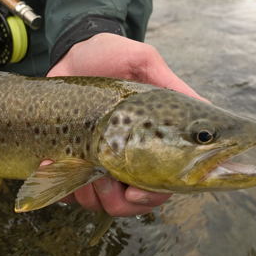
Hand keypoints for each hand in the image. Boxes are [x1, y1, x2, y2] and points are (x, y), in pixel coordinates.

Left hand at [47, 33, 205, 215]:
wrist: (70, 51)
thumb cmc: (110, 54)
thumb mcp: (142, 62)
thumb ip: (171, 83)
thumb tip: (207, 107)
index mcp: (153, 140)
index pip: (163, 185)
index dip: (153, 197)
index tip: (136, 191)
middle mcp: (128, 157)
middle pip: (133, 204)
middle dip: (119, 201)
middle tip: (105, 178)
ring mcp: (98, 161)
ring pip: (100, 203)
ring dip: (88, 193)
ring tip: (78, 162)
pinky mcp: (69, 160)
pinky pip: (66, 192)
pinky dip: (58, 183)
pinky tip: (48, 160)